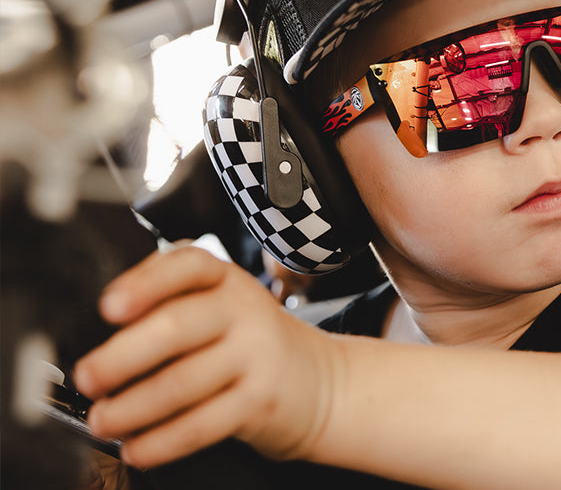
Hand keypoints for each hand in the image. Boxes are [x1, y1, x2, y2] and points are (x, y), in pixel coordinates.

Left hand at [73, 245, 338, 468]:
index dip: (146, 283)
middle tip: (87, 379)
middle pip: (176, 327)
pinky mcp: (262, 400)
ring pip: (183, 382)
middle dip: (121, 357)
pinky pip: (202, 424)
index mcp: (225, 280)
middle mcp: (245, 310)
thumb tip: (101, 335)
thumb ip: (169, 304)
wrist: (318, 382)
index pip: (188, 266)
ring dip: (131, 407)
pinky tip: (138, 448)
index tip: (109, 308)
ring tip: (102, 421)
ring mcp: (258, 354)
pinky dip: (161, 441)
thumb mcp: (220, 306)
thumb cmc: (248, 344)